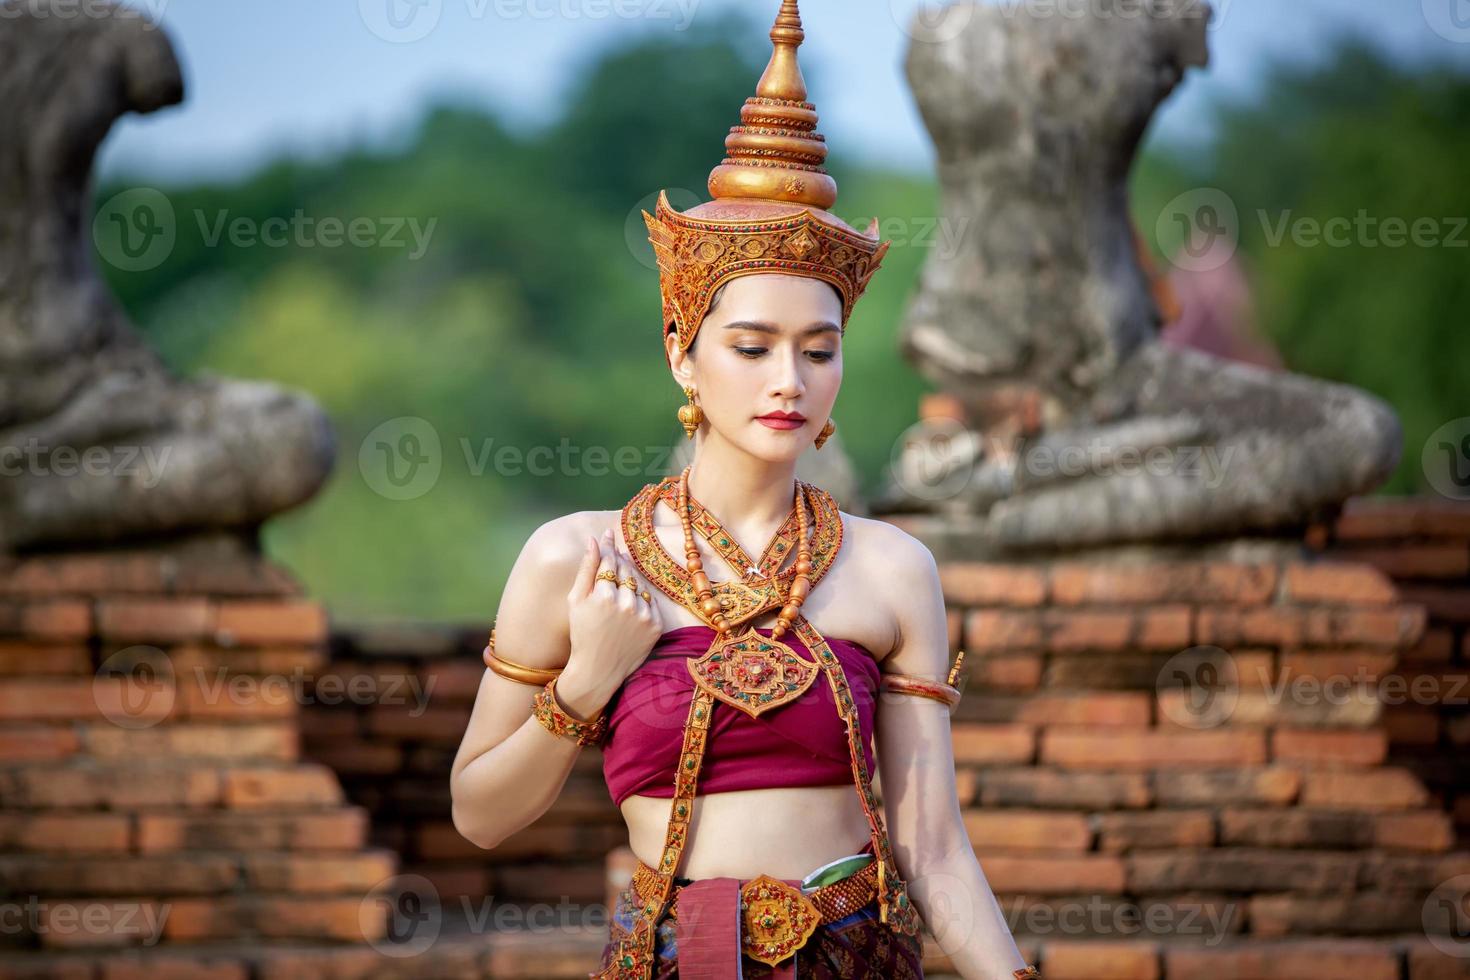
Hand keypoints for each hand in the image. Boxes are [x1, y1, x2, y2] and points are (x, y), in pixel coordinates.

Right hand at [558, 528, 662, 717]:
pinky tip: (629, 602)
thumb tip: (593, 540)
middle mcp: (627, 603)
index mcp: (604, 595)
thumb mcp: (576, 601)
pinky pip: (651, 601)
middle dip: (620, 560)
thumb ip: (586, 568)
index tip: (608, 535)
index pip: (610, 560)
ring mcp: (644, 615)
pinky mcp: (656, 626)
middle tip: (615, 554)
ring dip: (631, 578)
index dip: (608, 546)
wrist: (598, 670)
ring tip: (620, 583)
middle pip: (627, 569)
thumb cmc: (581, 633)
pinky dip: (642, 598)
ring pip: (640, 584)